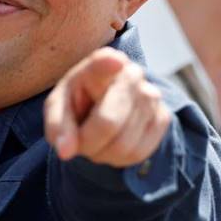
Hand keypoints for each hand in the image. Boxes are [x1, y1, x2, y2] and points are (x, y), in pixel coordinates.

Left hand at [44, 47, 171, 167]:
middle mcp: (130, 74)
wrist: (102, 103)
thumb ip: (57, 126)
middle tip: (79, 141)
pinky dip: (119, 158)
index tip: (114, 61)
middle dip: (88, 142)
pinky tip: (112, 143)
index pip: (106, 62)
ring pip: (124, 145)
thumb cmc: (76, 102)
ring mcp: (151, 95)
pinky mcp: (163, 117)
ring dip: (102, 153)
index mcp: (99, 64)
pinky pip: (138, 153)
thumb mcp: (58, 108)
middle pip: (108, 123)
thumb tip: (65, 152)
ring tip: (95, 140)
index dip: (109, 63)